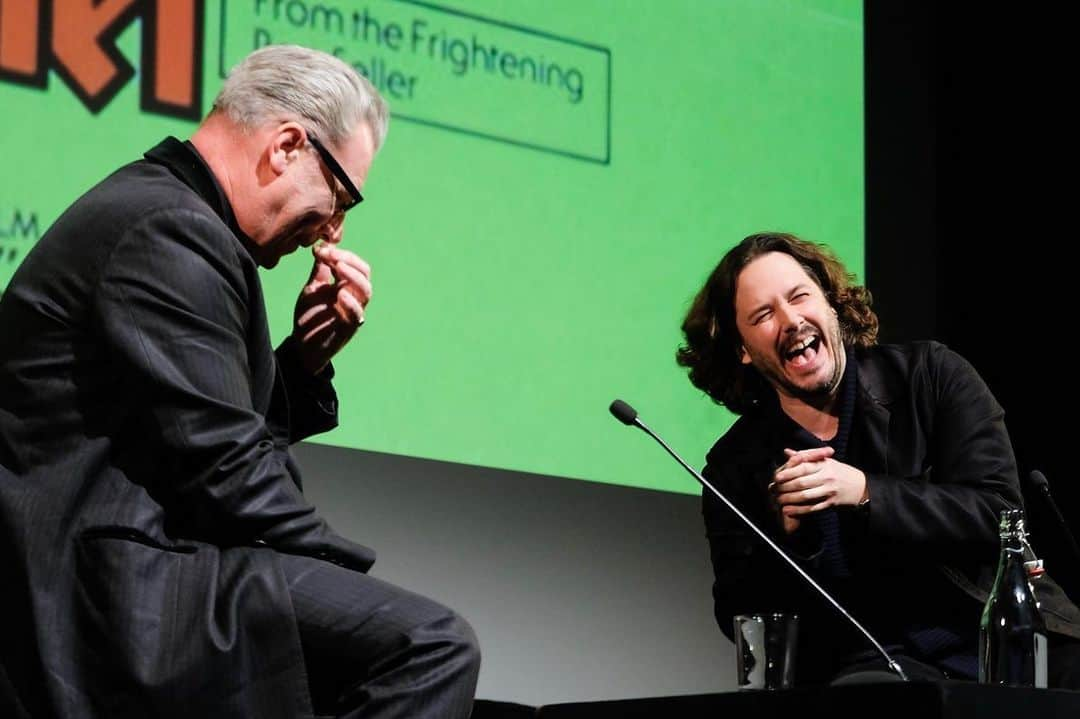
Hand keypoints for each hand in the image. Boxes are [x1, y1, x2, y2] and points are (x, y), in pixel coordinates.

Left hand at [291, 242, 371, 373]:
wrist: (302, 345)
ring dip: (353, 277)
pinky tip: (339, 294)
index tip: (321, 250)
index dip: (342, 254)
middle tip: (331, 256)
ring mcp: (353, 313)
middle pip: (364, 274)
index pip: (356, 265)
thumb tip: (322, 247)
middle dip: (349, 261)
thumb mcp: (312, 288)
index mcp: (347, 286)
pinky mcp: (348, 329)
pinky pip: (357, 315)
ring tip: (338, 267)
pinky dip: (350, 303)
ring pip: (366, 292)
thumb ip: (320, 271)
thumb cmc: (310, 317)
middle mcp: (354, 298)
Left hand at [770, 447, 867, 526]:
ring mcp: (829, 491)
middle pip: (802, 483)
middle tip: (774, 490)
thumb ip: (805, 457)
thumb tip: (787, 452)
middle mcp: (827, 477)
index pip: (803, 468)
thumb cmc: (840, 471)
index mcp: (824, 465)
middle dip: (785, 487)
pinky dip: (799, 510)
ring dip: (790, 499)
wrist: (861, 487)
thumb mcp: (826, 461)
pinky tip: (789, 510)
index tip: (777, 476)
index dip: (788, 472)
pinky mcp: (831, 503)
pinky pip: (813, 508)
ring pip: (805, 496)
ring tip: (779, 500)